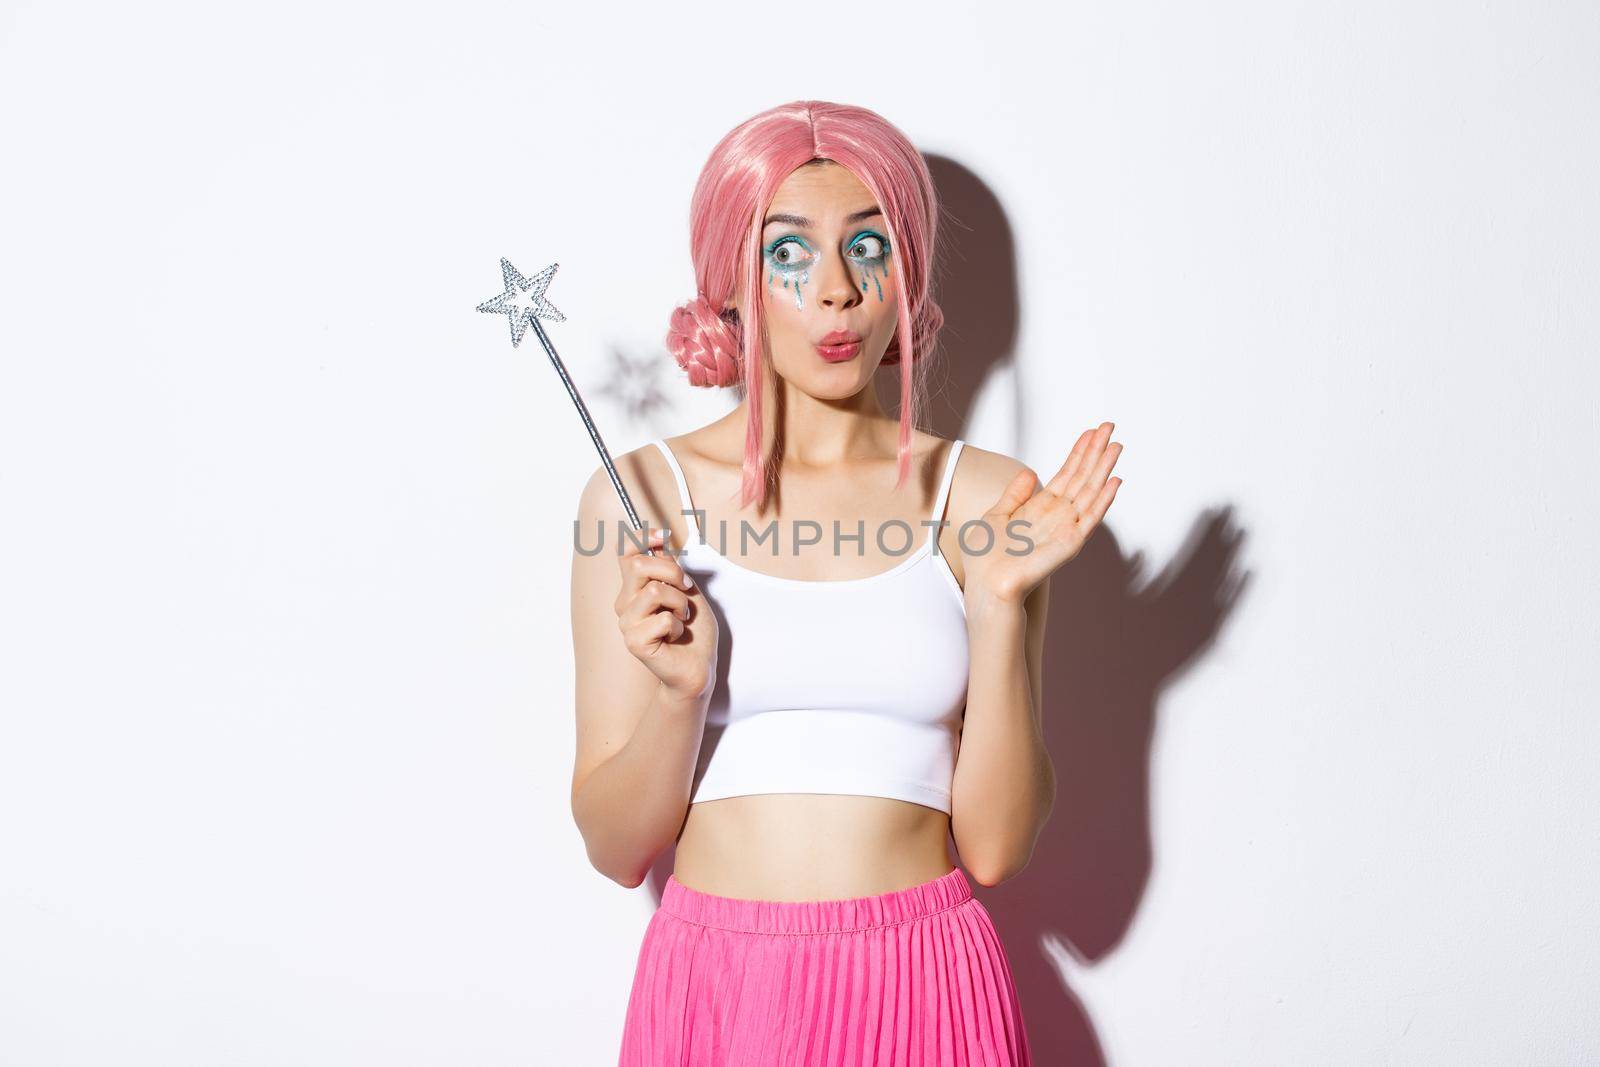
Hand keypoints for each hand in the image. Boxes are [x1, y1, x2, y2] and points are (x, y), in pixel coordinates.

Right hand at [615, 528, 718, 700]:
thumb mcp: (686, 590)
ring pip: (654, 591)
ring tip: (681, 618)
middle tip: (686, 590)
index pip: (626, 552)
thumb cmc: (694, 630)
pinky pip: (662, 618)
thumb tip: (658, 542)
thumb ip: (669, 567)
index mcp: (635, 587)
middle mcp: (626, 602)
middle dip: (673, 573)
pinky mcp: (634, 641)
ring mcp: (627, 622)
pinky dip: (678, 626)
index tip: (663, 537)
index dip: (641, 537)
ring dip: (680, 604)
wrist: (699, 665)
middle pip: (640, 565)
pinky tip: (675, 637)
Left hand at [962, 421, 1123, 604]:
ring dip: (1104, 468)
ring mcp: (1066, 528)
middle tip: (1111, 427)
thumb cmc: (987, 559)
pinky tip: (1115, 482)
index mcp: (1040, 508)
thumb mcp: (996, 517)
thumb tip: (1030, 473)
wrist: (986, 585)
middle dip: (1096, 452)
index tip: (1091, 432)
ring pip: (1090, 492)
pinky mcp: (1070, 543)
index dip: (1078, 453)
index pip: (1066, 474)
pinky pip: (1090, 518)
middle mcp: (1057, 516)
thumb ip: (1014, 496)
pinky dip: (1104, 500)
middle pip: (1082, 478)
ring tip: (1117, 445)